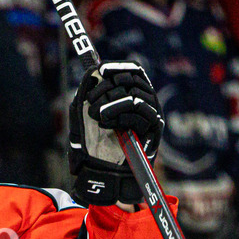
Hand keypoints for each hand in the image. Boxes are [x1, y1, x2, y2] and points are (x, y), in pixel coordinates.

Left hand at [68, 62, 163, 205]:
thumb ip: (89, 92)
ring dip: (110, 103)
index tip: (101, 69)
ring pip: (134, 96)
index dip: (118, 67)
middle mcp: (146, 101)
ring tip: (95, 114)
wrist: (102, 171)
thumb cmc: (92, 142)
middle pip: (132, 81)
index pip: (134, 71)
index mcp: (133, 93)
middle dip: (108, 88)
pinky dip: (117, 116)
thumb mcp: (85, 113)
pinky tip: (104, 124)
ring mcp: (151, 115)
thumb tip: (92, 71)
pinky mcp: (153, 130)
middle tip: (91, 101)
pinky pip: (137, 114)